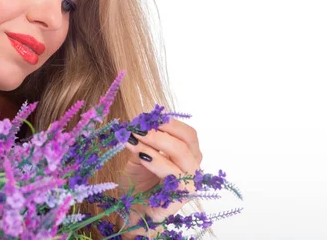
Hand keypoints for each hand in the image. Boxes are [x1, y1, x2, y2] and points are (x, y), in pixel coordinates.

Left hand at [117, 119, 202, 238]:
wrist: (133, 209)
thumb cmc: (140, 181)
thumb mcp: (140, 154)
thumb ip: (142, 140)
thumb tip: (136, 122)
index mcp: (188, 155)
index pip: (188, 135)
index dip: (170, 123)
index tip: (149, 116)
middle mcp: (193, 169)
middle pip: (185, 144)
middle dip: (160, 132)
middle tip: (139, 127)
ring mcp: (189, 184)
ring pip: (180, 157)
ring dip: (156, 144)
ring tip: (135, 137)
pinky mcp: (180, 199)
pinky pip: (170, 175)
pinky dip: (154, 161)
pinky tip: (140, 155)